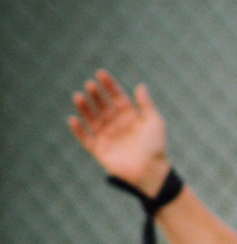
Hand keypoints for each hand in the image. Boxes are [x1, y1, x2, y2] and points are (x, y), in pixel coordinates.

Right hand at [69, 69, 171, 197]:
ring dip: (84, 108)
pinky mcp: (99, 150)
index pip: (117, 97)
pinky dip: (79, 130)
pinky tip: (73, 119)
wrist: (151, 170)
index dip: (109, 85)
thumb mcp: (154, 122)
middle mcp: (117, 125)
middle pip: (103, 106)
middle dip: (96, 95)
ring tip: (78, 96)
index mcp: (130, 117)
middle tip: (89, 84)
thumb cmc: (156, 146)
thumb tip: (140, 85)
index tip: (100, 73)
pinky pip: (85, 138)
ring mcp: (107, 137)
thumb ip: (146, 104)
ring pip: (92, 119)